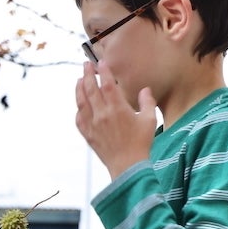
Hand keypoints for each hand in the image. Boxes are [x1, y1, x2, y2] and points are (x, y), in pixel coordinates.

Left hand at [75, 61, 156, 180]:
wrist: (127, 166)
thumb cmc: (141, 143)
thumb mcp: (149, 120)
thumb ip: (147, 101)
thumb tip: (144, 90)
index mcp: (117, 108)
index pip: (107, 84)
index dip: (103, 72)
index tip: (101, 63)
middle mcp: (102, 114)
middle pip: (90, 90)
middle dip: (87, 75)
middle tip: (86, 64)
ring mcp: (93, 125)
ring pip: (81, 103)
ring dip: (79, 89)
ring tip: (79, 79)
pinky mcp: (88, 135)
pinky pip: (79, 119)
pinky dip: (78, 109)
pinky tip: (79, 104)